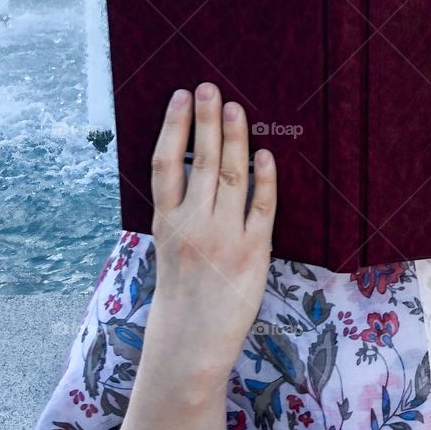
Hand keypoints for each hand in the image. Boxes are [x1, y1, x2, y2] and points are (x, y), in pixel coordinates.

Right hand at [148, 82, 276, 375]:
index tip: (181, 97)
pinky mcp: (254, 251)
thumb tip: (194, 162)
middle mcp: (192, 225)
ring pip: (231, 175)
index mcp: (165, 222)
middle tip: (211, 87)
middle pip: (200, 161)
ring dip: (234, 138)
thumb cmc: (182, 290)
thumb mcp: (167, 245)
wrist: (192, 341)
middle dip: (207, 120)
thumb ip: (180, 207)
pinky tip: (265, 154)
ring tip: (237, 109)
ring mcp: (223, 236)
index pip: (166, 164)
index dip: (173, 126)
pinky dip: (264, 178)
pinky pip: (262, 206)